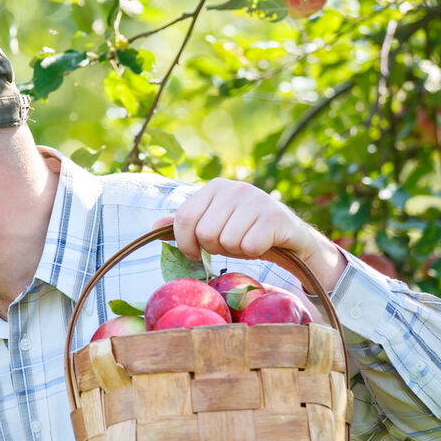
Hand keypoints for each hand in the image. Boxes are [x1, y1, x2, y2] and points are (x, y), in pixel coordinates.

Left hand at [156, 179, 345, 291]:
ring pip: (227, 241)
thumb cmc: (242, 231)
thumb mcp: (211, 226)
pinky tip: (262, 243)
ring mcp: (257, 199)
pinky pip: (249, 246)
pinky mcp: (275, 216)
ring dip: (236, 251)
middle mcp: (235, 187)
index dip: (185, 243)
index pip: (183, 218)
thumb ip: (184, 225)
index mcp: (214, 187)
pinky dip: (254, 252)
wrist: (287, 236)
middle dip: (214, 248)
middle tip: (229, 244)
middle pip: (205, 233)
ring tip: (246, 241)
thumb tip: (154, 225)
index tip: (194, 253)